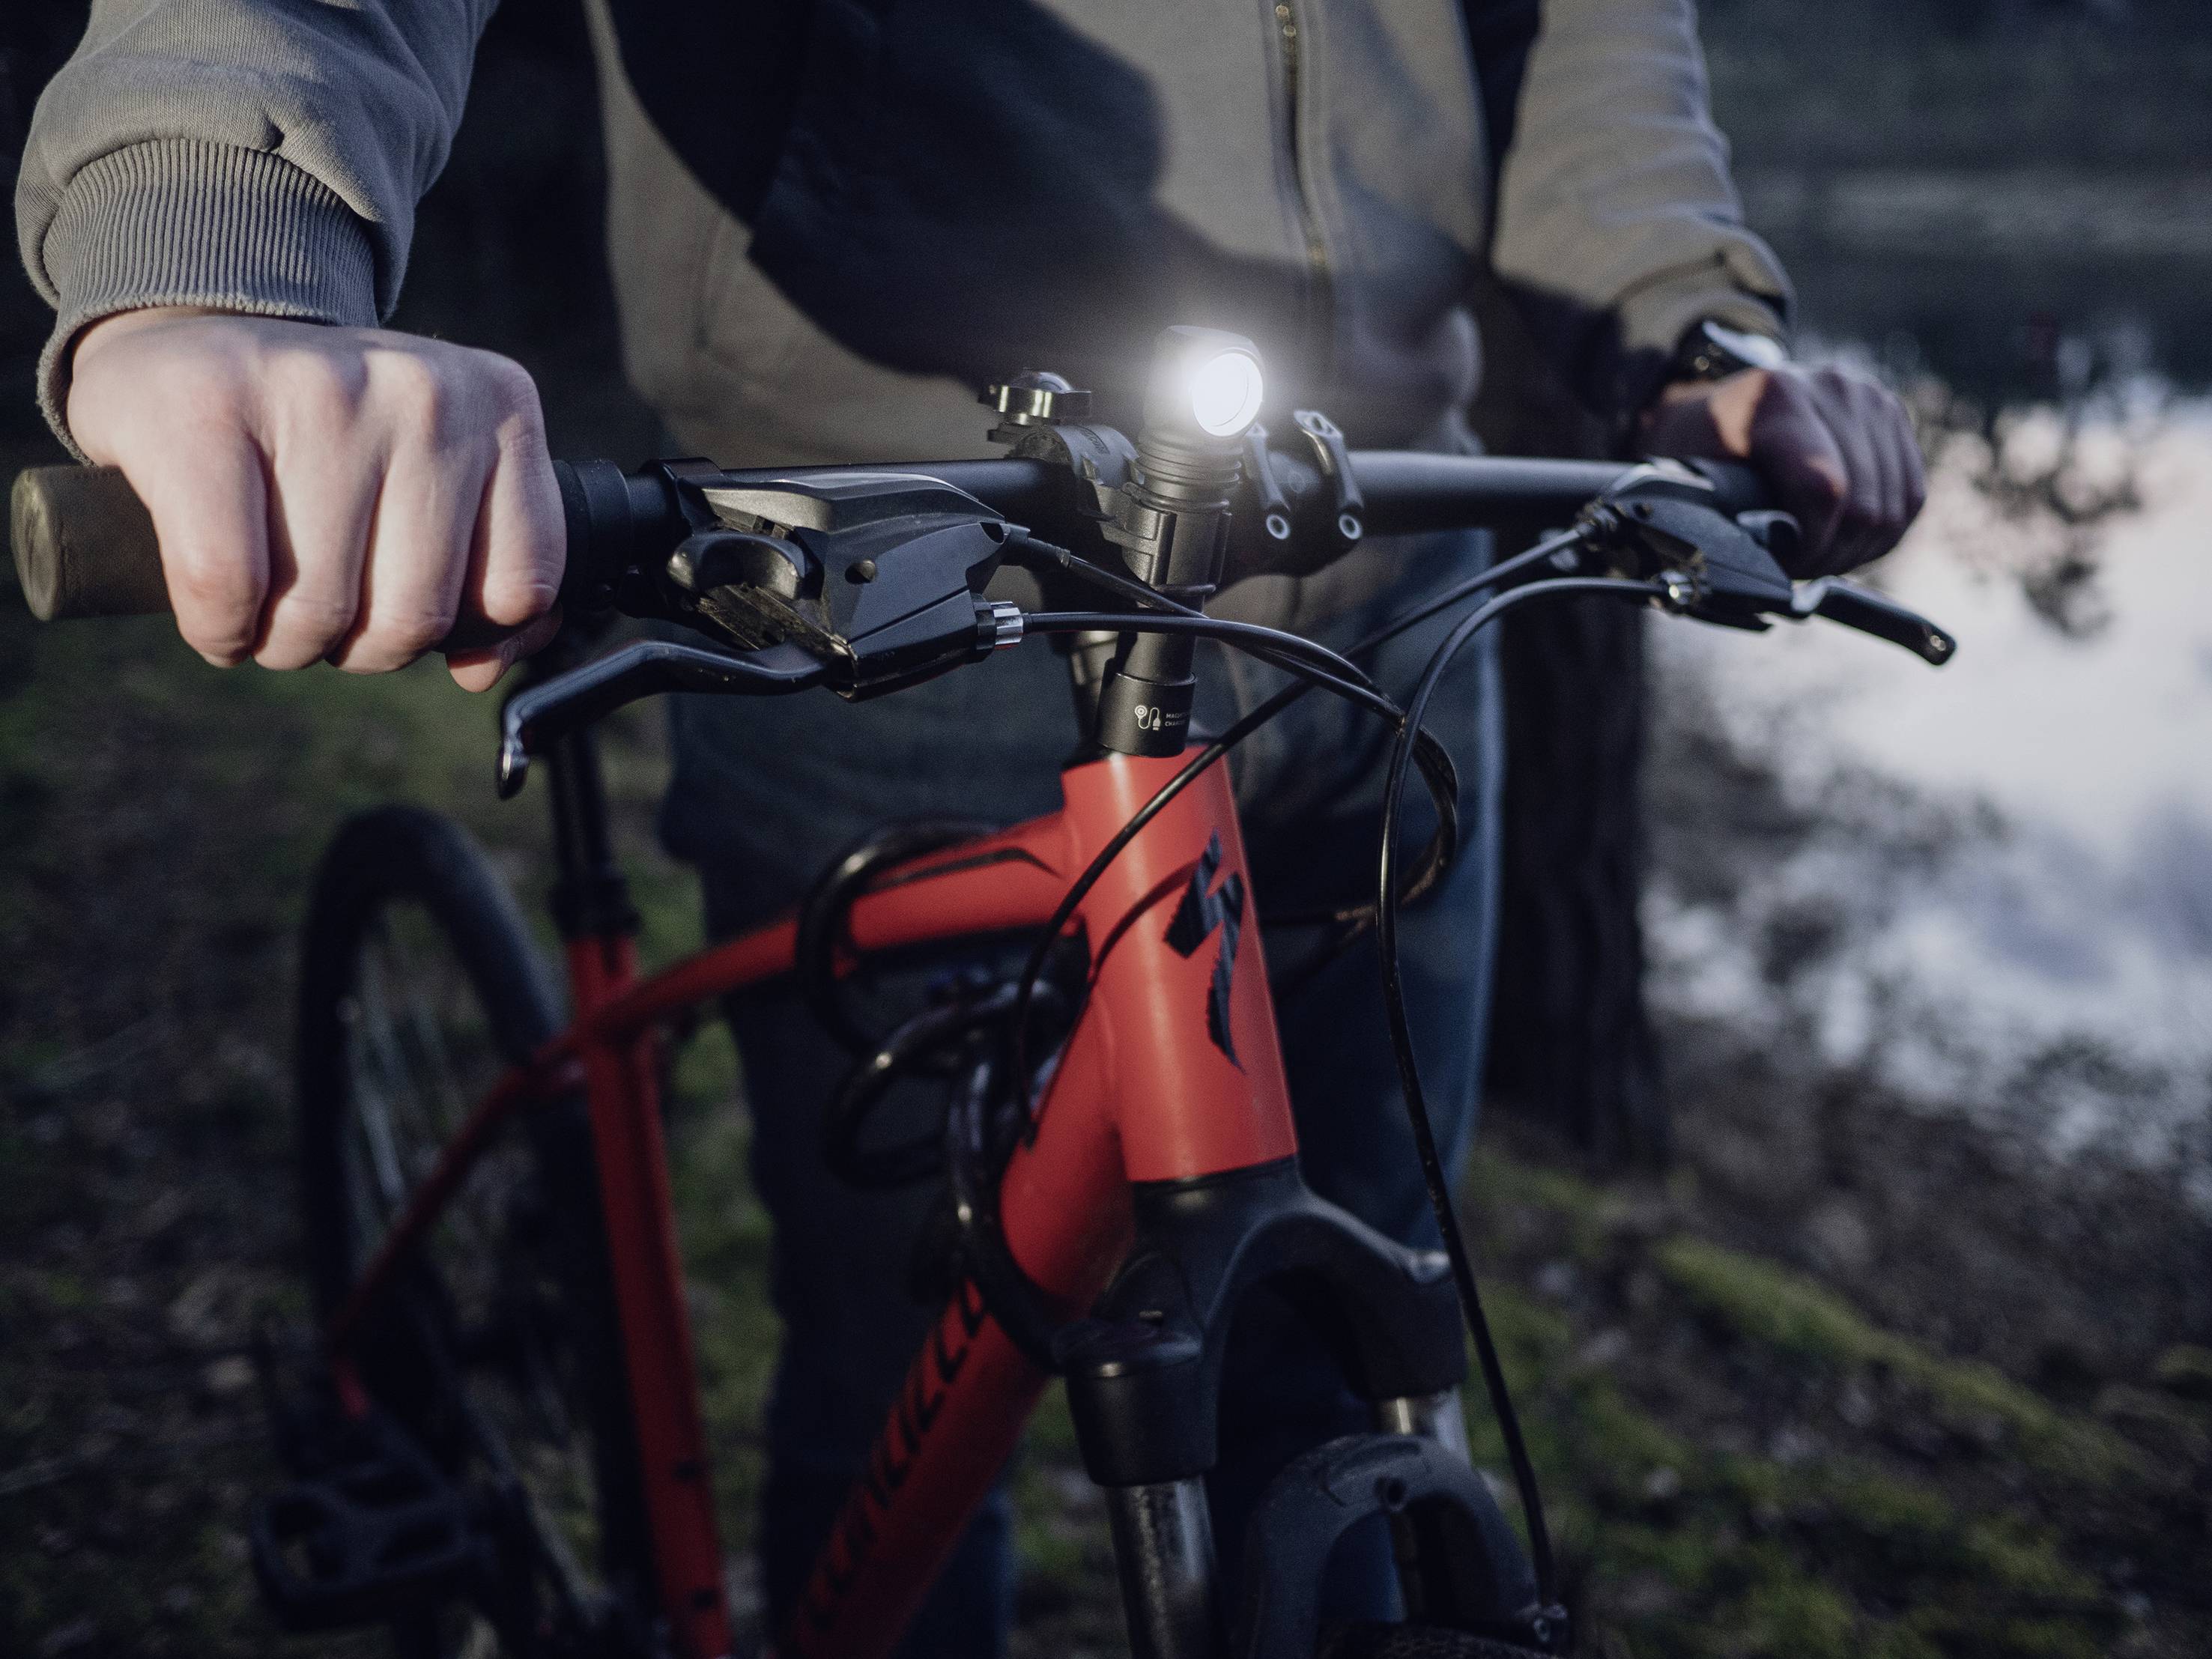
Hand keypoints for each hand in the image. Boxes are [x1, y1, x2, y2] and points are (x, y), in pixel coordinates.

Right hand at [67, 308, 563, 689]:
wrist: (178, 351)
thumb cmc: (320, 448)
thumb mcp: (431, 488)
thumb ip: (486, 580)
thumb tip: (481, 670)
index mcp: (498, 405)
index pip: (522, 590)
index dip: (455, 631)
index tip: (401, 600)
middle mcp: (424, 389)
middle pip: (418, 616)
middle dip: (359, 648)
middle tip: (320, 607)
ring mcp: (321, 390)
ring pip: (323, 614)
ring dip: (284, 643)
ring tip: (266, 600)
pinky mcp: (209, 408)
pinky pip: (229, 587)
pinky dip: (218, 628)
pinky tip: (218, 609)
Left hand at [1639, 361, 1926, 577]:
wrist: (1724, 405)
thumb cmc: (1701, 447)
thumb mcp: (1694, 478)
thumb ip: (1728, 514)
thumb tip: (1768, 561)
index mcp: (1776, 399)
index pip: (1824, 489)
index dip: (1809, 546)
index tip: (1782, 564)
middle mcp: (1834, 388)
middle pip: (1865, 507)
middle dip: (1830, 555)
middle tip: (1797, 567)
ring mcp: (1871, 399)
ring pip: (1895, 507)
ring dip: (1858, 549)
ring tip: (1818, 554)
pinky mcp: (1894, 415)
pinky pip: (1911, 495)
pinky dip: (1883, 532)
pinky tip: (1846, 538)